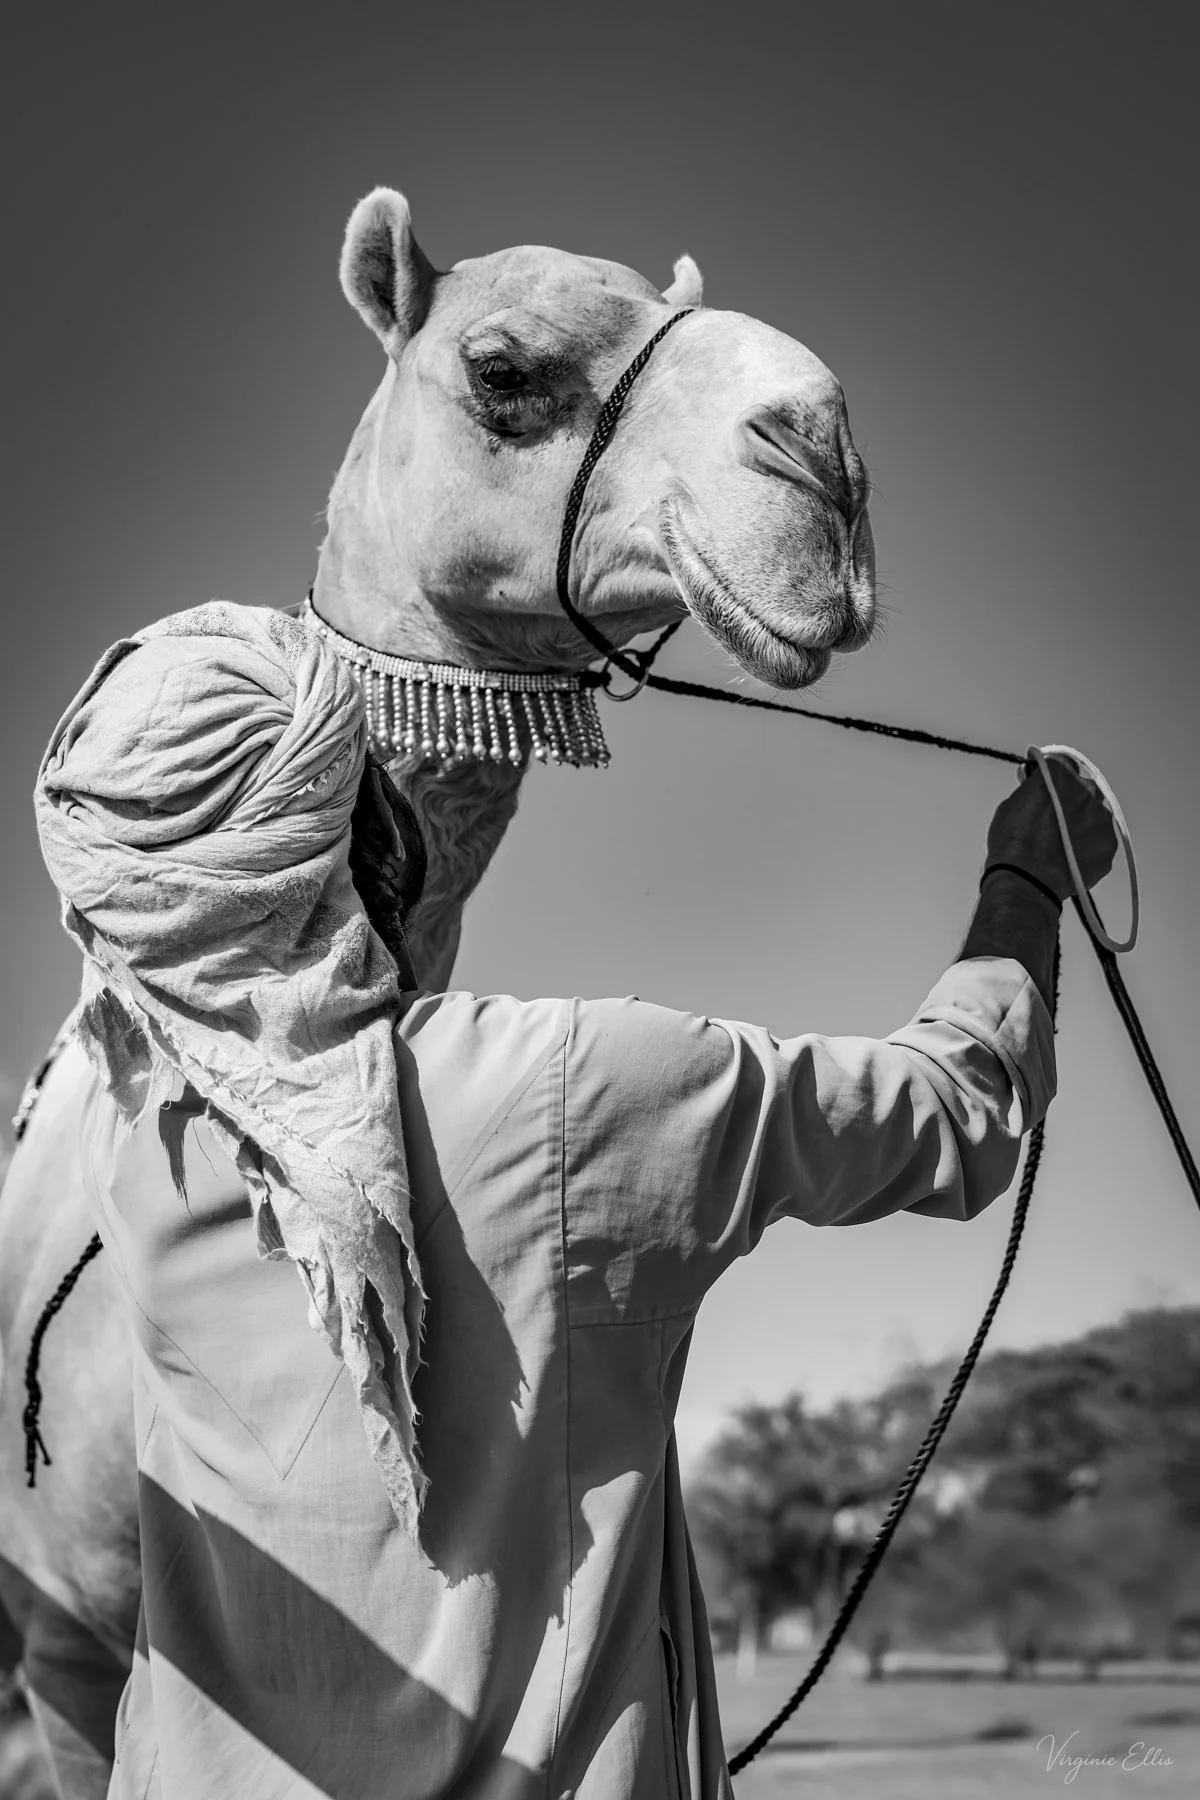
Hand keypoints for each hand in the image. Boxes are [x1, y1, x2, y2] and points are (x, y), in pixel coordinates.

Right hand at [984, 755, 1117, 900]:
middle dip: (1070, 799)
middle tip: (1052, 819)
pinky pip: (1100, 839)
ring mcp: (1102, 818)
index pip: (1062, 764)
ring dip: (1081, 822)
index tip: (1046, 784)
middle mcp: (1087, 790)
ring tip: (1060, 842)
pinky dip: (1089, 844)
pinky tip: (1070, 855)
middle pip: (1082, 788)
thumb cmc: (1013, 844)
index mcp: (1060, 775)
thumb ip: (1031, 790)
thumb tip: (1037, 789)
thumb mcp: (1011, 804)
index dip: (1052, 775)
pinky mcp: (1110, 844)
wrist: (1027, 880)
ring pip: (1094, 814)